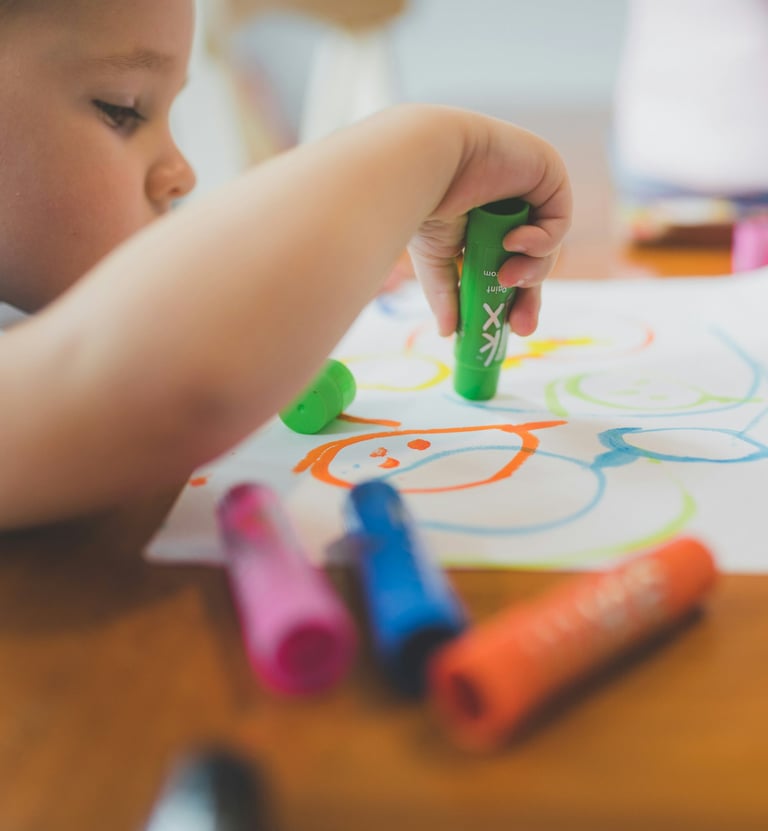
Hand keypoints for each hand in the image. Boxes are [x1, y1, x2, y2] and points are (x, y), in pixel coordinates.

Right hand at [407, 114, 570, 337]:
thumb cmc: (423, 202)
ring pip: (547, 247)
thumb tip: (448, 333)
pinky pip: (558, 221)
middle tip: (522, 326)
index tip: (509, 329)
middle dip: (529, 295)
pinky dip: (542, 240)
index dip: (512, 298)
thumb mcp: (435, 260)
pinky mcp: (548, 173)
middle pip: (533, 261)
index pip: (507, 266)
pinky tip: (517, 241)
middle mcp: (508, 205)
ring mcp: (529, 188)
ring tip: (508, 277)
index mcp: (483, 223)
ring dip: (533, 270)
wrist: (427, 162)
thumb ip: (447, 294)